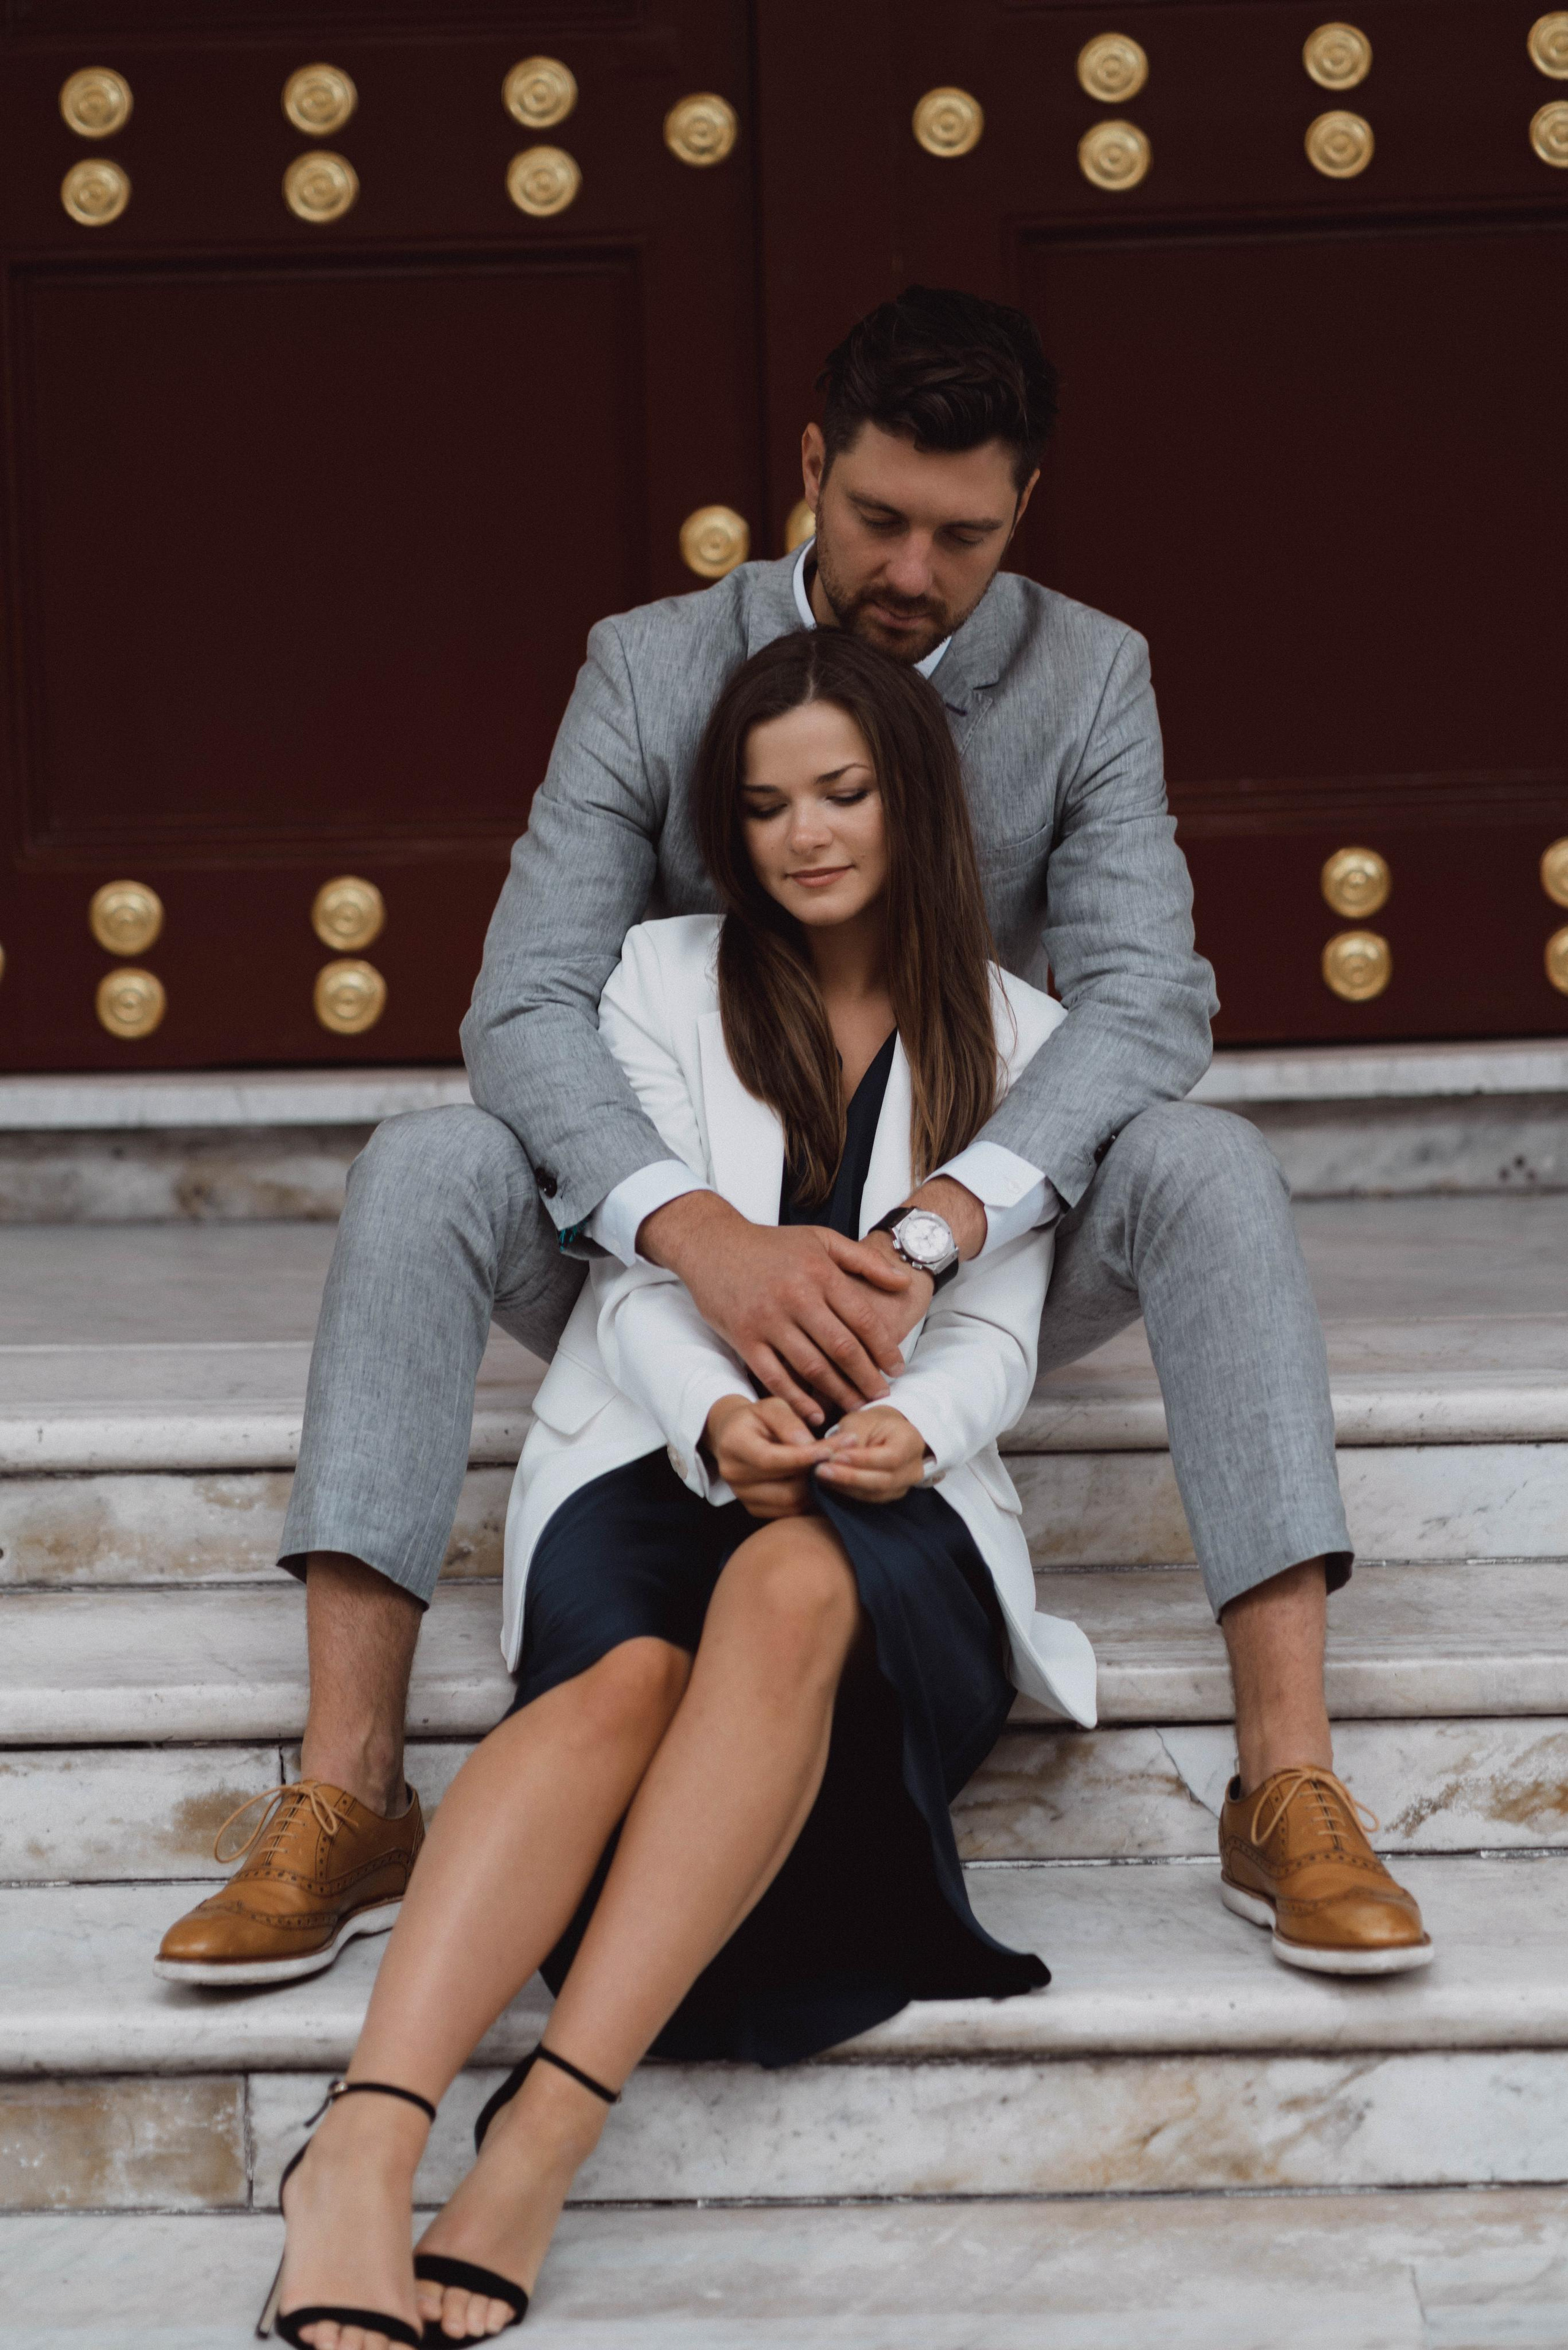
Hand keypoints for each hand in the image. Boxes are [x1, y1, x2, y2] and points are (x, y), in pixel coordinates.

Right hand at [642, 1194, 920, 1426]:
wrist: (714, 1244)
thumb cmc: (772, 1245)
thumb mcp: (821, 1240)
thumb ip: (864, 1261)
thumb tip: (903, 1282)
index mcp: (820, 1273)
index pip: (863, 1319)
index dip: (884, 1349)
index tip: (897, 1368)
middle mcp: (796, 1297)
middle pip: (842, 1348)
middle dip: (867, 1377)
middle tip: (882, 1395)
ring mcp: (768, 1320)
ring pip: (812, 1366)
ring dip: (838, 1392)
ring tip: (856, 1406)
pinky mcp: (744, 1338)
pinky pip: (774, 1376)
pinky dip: (797, 1399)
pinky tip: (815, 1412)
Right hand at [704, 1394, 830, 1519]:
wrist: (734, 1435)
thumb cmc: (757, 1417)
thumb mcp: (772, 1407)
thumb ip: (790, 1423)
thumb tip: (809, 1446)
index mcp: (733, 1445)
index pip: (770, 1459)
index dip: (802, 1458)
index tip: (830, 1450)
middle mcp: (733, 1474)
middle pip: (783, 1486)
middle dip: (815, 1473)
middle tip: (842, 1457)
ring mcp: (742, 1495)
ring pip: (789, 1502)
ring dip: (815, 1487)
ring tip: (832, 1468)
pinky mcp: (753, 1507)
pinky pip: (788, 1511)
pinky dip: (807, 1498)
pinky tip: (818, 1481)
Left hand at [816, 1404, 930, 1503]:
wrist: (885, 1433)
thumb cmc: (873, 1423)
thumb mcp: (861, 1420)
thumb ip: (851, 1438)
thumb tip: (834, 1458)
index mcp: (911, 1442)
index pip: (890, 1457)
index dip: (863, 1460)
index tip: (836, 1456)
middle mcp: (913, 1468)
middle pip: (883, 1480)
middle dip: (850, 1477)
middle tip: (821, 1470)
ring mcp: (904, 1485)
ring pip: (875, 1493)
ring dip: (845, 1486)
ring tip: (821, 1475)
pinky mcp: (890, 1494)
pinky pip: (869, 1498)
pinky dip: (848, 1492)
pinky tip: (831, 1482)